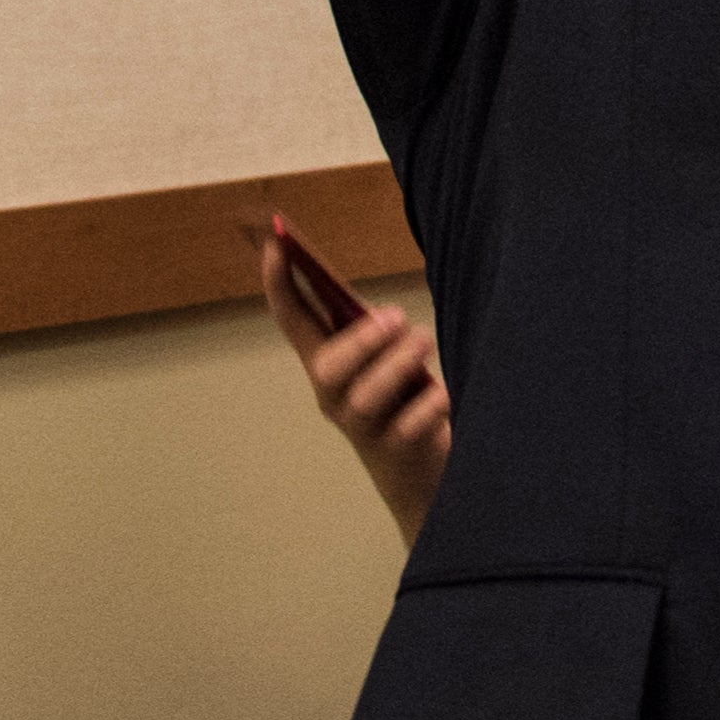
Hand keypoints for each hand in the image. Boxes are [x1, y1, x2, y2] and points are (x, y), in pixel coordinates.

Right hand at [262, 235, 451, 547]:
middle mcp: (337, 398)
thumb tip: (382, 310)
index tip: (275, 244)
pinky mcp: (395, 452)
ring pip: (365, 397)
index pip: (294, 323)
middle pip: (327, 368)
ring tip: (425, 341)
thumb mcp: (386, 360)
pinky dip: (429, 403)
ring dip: (397, 364)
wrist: (425, 475)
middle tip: (397, 317)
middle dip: (360, 339)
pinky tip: (444, 395)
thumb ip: (374, 331)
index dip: (280, 285)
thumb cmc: (406, 402)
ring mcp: (363, 428)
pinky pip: (408, 425)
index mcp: (329, 367)